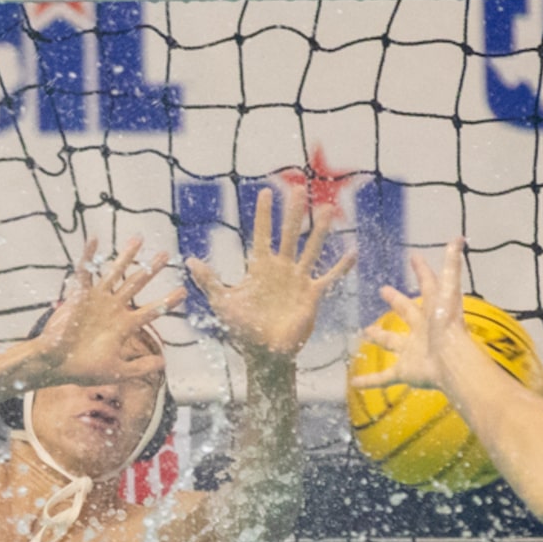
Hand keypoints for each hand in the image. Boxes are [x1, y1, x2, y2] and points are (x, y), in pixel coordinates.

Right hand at [27, 239, 174, 388]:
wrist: (56, 365)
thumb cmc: (84, 370)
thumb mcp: (117, 371)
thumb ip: (140, 368)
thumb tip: (163, 362)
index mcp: (123, 326)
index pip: (151, 311)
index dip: (167, 302)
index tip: (183, 292)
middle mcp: (113, 309)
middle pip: (136, 284)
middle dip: (151, 270)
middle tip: (165, 255)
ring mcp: (97, 300)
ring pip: (115, 273)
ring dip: (126, 256)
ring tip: (138, 238)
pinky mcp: (79, 296)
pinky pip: (85, 272)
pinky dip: (88, 256)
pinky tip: (94, 239)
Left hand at [192, 201, 352, 361]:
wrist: (264, 353)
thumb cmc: (242, 329)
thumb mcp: (222, 302)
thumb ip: (209, 281)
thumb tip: (189, 260)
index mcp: (260, 268)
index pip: (263, 234)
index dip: (264, 214)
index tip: (266, 192)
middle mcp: (281, 269)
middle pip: (289, 234)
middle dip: (293, 213)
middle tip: (298, 188)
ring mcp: (299, 280)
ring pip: (311, 249)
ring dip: (319, 230)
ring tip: (327, 210)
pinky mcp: (313, 295)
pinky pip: (330, 278)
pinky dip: (341, 267)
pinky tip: (353, 252)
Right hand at [361, 238, 475, 388]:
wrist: (451, 364)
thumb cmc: (449, 327)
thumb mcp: (448, 293)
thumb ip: (452, 267)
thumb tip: (458, 237)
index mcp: (432, 310)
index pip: (427, 286)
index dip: (422, 271)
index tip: (414, 258)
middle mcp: (422, 329)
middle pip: (406, 312)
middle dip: (396, 301)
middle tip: (383, 290)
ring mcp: (412, 351)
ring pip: (392, 342)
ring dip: (379, 338)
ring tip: (365, 333)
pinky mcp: (404, 371)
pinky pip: (383, 377)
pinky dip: (369, 380)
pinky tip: (354, 383)